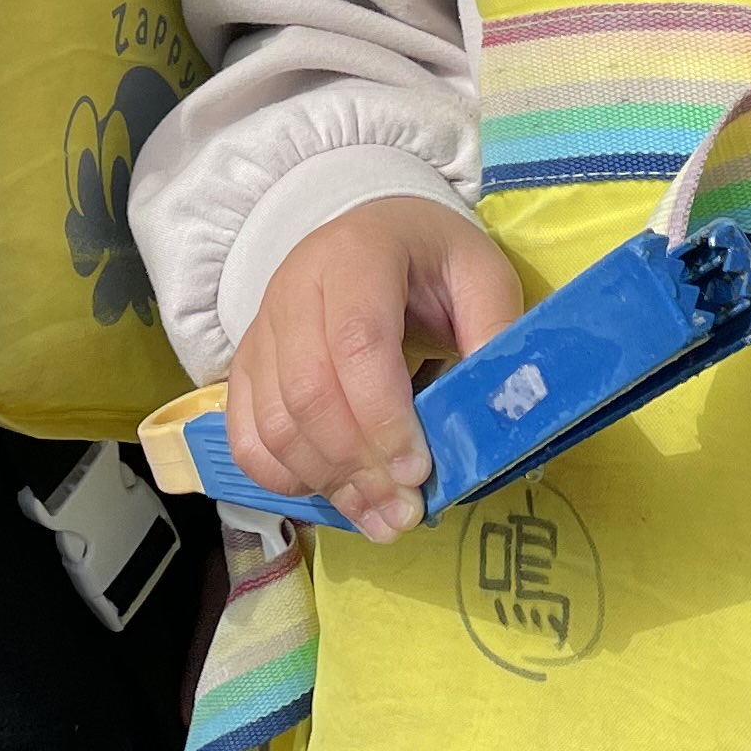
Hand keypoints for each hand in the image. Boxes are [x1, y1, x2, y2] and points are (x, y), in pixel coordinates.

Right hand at [227, 193, 525, 542]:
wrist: (372, 233)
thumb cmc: (431, 261)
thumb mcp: (481, 275)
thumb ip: (495, 333)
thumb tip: (504, 408)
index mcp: (357, 254)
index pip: (356, 342)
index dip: (384, 415)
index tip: (419, 471)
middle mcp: (294, 287)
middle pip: (308, 390)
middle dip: (358, 464)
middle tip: (405, 511)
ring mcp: (262, 327)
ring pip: (274, 422)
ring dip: (328, 482)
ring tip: (382, 517)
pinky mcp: (246, 365)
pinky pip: (247, 435)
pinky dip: (285, 478)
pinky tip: (337, 494)